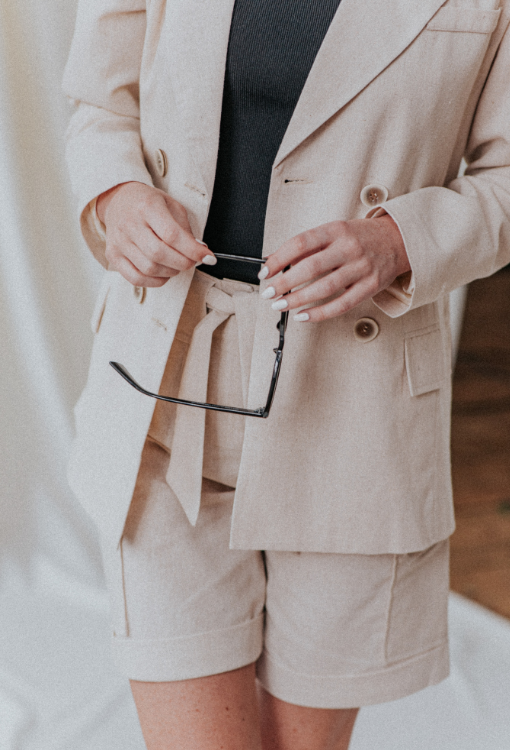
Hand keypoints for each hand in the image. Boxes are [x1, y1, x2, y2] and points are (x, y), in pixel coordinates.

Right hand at [96, 181, 215, 286]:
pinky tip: (163, 274)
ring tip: (177, 264)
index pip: (172, 235)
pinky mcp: (113, 255)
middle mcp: (129, 224)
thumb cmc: (148, 203)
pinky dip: (154, 281)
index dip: (193, 250)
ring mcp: (119, 241)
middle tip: (192, 261)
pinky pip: (135, 278)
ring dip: (171, 272)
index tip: (208, 257)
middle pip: (159, 254)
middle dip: (183, 263)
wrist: (118, 200)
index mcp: (147, 207)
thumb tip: (199, 252)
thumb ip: (185, 229)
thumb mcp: (171, 205)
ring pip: (149, 268)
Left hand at [258, 216, 409, 320]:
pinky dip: (319, 313)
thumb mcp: (334, 231)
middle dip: (285, 283)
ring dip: (298, 299)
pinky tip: (303, 316)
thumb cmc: (361, 237)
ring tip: (281, 305)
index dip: (279, 258)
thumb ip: (309, 246)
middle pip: (310, 267)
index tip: (265, 271)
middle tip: (269, 292)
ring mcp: (361, 268)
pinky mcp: (369, 287)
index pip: (301, 243)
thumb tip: (276, 262)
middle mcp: (349, 248)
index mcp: (336, 230)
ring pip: (324, 288)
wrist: (398, 240)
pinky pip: (341, 304)